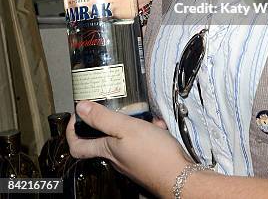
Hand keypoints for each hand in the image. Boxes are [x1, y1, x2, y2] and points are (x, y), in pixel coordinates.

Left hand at [67, 101, 190, 196]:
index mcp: (107, 150)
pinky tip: (158, 125)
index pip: (78, 146)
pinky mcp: (146, 161)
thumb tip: (81, 108)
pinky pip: (142, 143)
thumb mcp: (126, 128)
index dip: (72, 131)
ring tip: (143, 114)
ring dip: (132, 124)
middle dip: (106, 122)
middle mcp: (116, 158)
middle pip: (102, 141)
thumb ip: (103, 118)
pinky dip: (149, 131)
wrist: (180, 176)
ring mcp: (131, 161)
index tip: (77, 116)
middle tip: (112, 107)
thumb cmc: (154, 154)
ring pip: (124, 139)